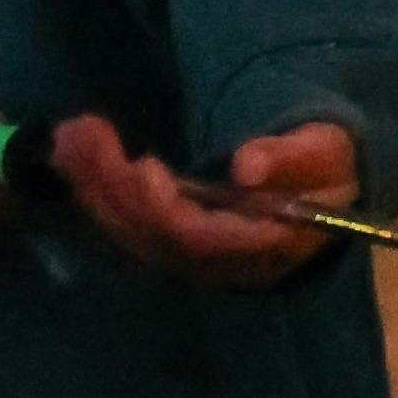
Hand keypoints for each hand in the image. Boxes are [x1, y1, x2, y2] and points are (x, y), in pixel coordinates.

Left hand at [50, 114, 354, 285]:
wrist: (324, 185)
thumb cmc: (325, 164)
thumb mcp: (324, 150)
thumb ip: (291, 157)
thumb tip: (247, 167)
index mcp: (264, 246)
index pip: (201, 240)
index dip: (164, 209)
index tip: (143, 165)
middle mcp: (222, 264)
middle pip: (154, 238)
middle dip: (111, 187)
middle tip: (80, 132)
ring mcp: (193, 259)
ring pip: (132, 234)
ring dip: (94, 186)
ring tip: (71, 135)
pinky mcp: (172, 244)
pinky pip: (127, 226)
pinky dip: (98, 191)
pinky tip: (77, 153)